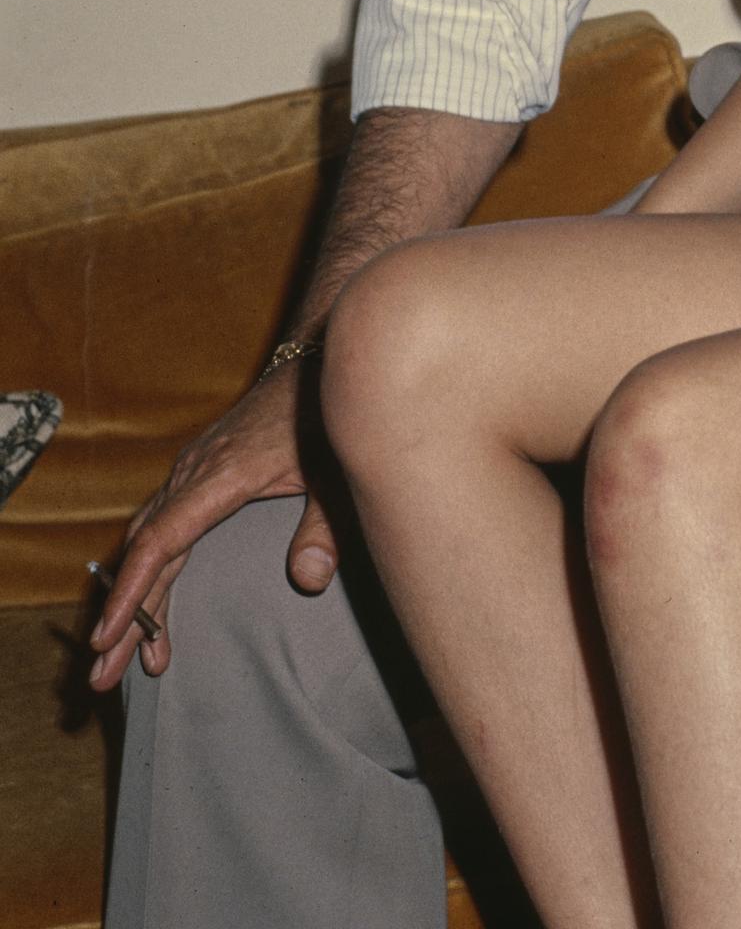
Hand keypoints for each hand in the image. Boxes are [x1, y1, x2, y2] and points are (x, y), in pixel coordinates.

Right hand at [88, 366, 333, 689]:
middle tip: (101, 678)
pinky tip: (152, 604)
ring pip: (149, 538)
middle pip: (146, 550)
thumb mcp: (338, 470)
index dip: (132, 592)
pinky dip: (151, 568)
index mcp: (221, 475)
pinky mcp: (199, 472)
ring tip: (135, 658)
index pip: (162, 540)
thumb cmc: (327, 415)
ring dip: (136, 597)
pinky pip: (161, 524)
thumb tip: (308, 581)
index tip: (108, 636)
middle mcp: (195, 472)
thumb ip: (325, 526)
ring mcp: (193, 470)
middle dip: (122, 616)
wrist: (318, 361)